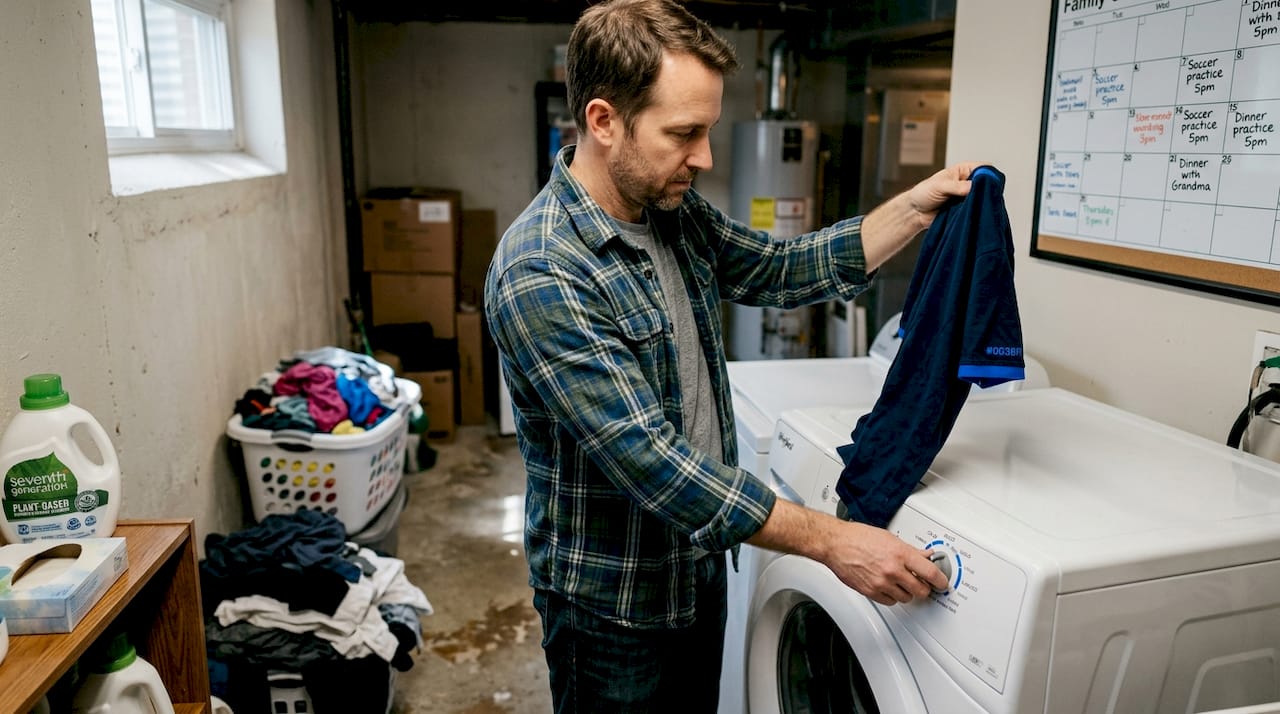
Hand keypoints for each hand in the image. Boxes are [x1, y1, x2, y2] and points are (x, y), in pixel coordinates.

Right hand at [822, 521, 948, 605]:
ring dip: (907, 592)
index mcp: (900, 553)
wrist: (836, 544)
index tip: (942, 582)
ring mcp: (882, 582)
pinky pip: (890, 602)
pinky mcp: (871, 592)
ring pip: (906, 598)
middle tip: (922, 583)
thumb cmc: (858, 537)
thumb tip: (925, 556)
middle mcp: (893, 569)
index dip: (940, 580)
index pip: (930, 572)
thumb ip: (910, 550)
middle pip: (921, 590)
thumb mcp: (889, 538)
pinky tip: (889, 587)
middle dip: (924, 588)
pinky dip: (892, 597)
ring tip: (901, 583)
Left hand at [906, 162, 984, 221]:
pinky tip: (976, 215)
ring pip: (983, 199)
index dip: (989, 175)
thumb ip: (956, 186)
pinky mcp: (966, 209)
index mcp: (963, 170)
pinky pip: (976, 210)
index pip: (984, 168)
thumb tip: (973, 187)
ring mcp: (968, 197)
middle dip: (987, 191)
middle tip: (985, 198)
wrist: (915, 212)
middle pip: (986, 184)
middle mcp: (968, 182)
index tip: (990, 184)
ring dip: (981, 203)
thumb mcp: (939, 186)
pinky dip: (976, 213)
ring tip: (978, 208)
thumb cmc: (923, 194)